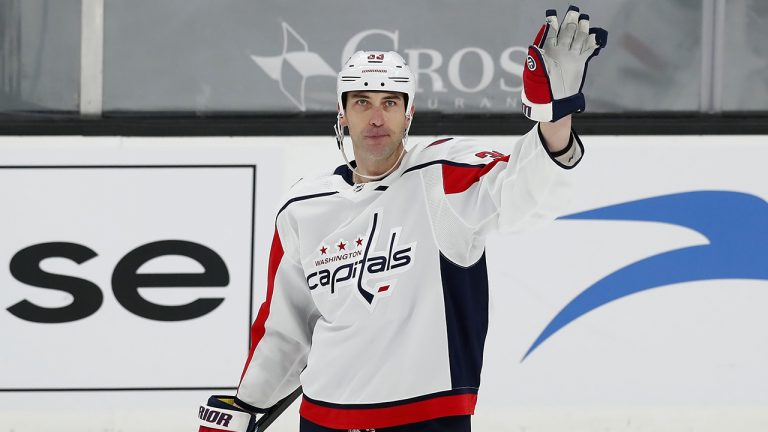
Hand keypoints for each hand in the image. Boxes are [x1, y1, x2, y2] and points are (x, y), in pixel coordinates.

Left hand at [521, 5, 606, 121]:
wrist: (553, 101)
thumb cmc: (540, 87)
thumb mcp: (534, 73)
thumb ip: (536, 59)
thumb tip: (533, 46)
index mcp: (547, 52)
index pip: (550, 34)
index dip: (551, 24)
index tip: (552, 15)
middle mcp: (559, 51)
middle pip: (566, 33)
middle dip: (569, 22)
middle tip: (574, 11)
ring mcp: (570, 56)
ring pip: (578, 39)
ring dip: (581, 29)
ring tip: (585, 19)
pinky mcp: (579, 63)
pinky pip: (587, 51)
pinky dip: (591, 43)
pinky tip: (596, 35)